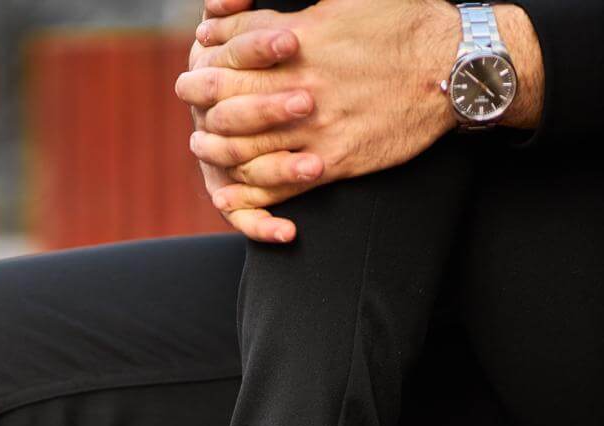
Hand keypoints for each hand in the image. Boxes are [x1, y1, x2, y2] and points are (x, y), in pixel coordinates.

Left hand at [179, 0, 461, 241]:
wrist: (454, 68)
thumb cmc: (403, 21)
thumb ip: (296, 3)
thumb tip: (253, 6)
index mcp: (303, 36)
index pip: (236, 42)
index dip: (213, 45)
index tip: (200, 47)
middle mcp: (303, 83)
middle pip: (231, 93)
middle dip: (201, 91)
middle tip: (187, 91)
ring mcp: (317, 127)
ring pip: (246, 143)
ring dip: (216, 143)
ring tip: (201, 139)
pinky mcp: (335, 161)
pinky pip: (280, 184)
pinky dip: (249, 192)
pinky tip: (229, 189)